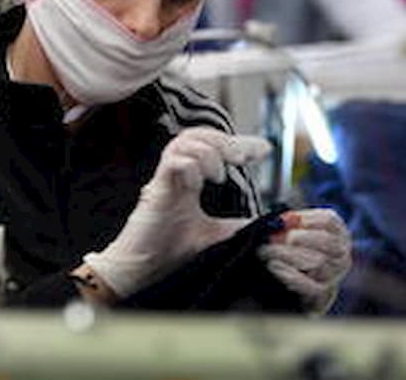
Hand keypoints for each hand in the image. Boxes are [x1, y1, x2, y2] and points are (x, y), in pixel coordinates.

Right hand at [83, 128, 270, 298]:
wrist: (140, 270)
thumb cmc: (169, 252)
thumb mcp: (214, 236)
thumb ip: (236, 226)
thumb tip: (265, 225)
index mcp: (190, 180)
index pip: (213, 146)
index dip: (240, 142)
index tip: (264, 149)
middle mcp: (177, 174)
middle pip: (197, 134)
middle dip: (225, 140)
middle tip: (243, 157)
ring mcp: (165, 179)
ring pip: (184, 140)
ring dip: (209, 152)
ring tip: (219, 176)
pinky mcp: (156, 190)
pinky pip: (174, 162)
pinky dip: (191, 166)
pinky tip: (197, 185)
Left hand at [259, 208, 351, 314]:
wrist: (303, 283)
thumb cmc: (299, 249)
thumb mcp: (298, 230)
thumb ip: (291, 223)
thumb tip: (282, 220)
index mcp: (338, 233)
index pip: (328, 221)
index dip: (306, 218)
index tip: (285, 220)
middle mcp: (341, 254)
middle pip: (326, 241)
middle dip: (298, 237)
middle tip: (274, 237)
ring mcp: (335, 275)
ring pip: (317, 262)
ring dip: (288, 254)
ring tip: (266, 251)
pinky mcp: (323, 294)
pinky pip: (310, 285)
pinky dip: (290, 275)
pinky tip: (273, 265)